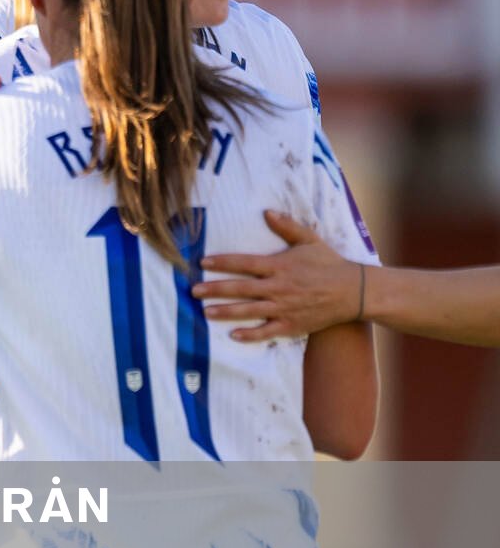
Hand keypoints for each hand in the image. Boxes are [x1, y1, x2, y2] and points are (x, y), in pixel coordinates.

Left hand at [193, 210, 359, 341]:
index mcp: (280, 266)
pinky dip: (250, 335)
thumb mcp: (310, 240)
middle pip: (241, 289)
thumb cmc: (330, 264)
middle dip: (215, 289)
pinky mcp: (292, 325)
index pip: (245, 263)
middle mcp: (279, 288)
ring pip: (249, 311)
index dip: (223, 263)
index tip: (203, 263)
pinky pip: (267, 331)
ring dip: (225, 312)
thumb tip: (267, 211)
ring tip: (204, 312)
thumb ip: (287, 226)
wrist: (354, 292)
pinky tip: (232, 335)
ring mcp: (284, 308)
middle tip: (193, 291)